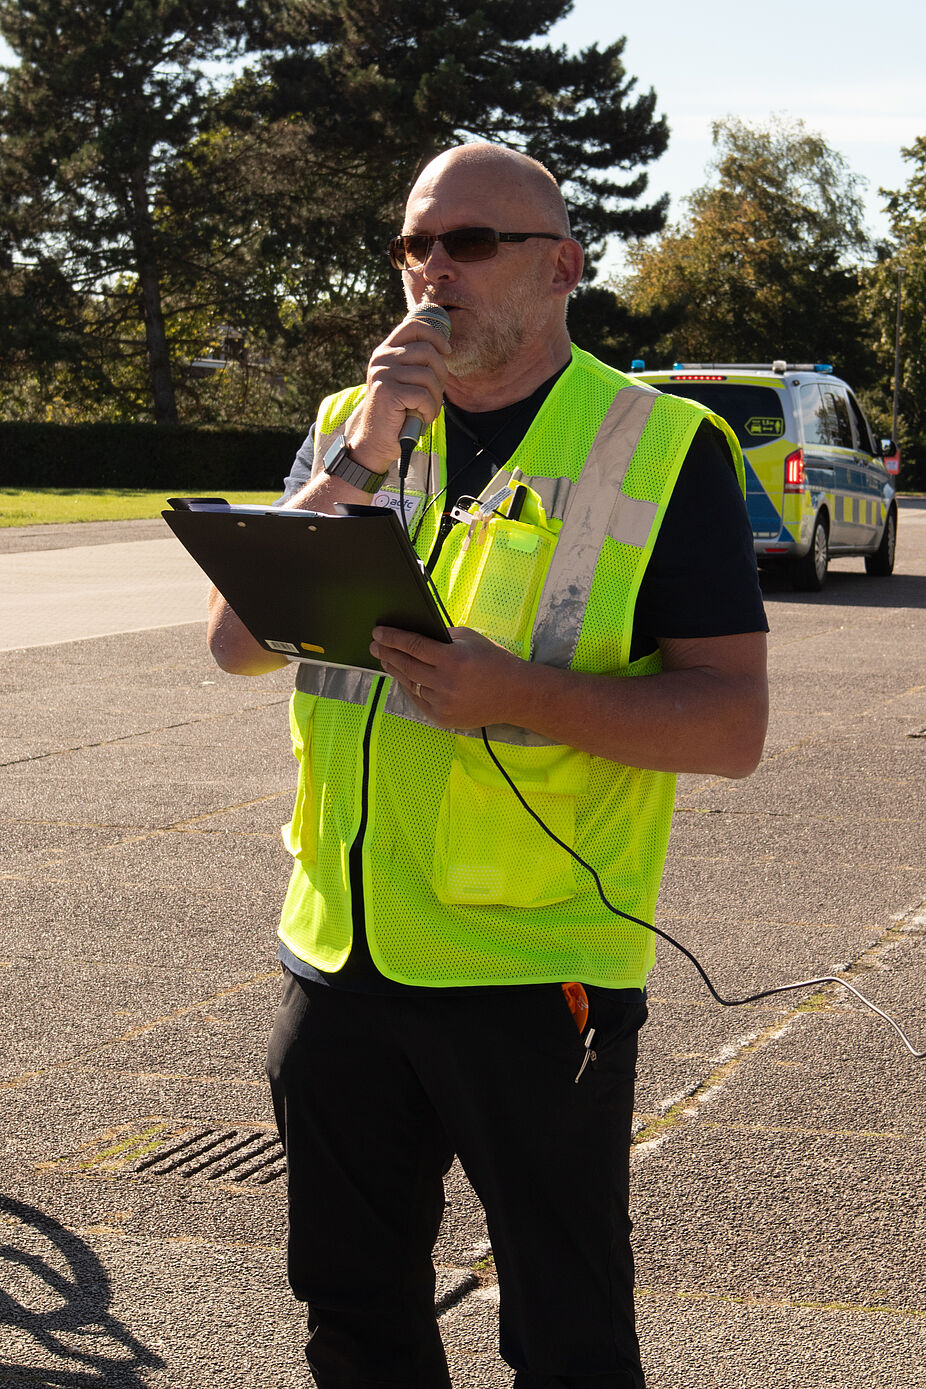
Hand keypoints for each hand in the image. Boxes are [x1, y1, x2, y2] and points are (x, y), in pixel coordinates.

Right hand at [347, 311, 451, 473]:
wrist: (376, 441)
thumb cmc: (398, 412)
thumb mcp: (406, 380)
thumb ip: (417, 362)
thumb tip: (444, 347)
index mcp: (386, 350)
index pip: (414, 325)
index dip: (436, 336)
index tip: (446, 351)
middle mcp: (381, 358)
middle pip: (428, 351)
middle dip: (441, 375)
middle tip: (436, 394)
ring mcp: (383, 373)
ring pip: (428, 376)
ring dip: (435, 398)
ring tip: (427, 409)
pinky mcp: (387, 392)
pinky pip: (423, 395)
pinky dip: (429, 410)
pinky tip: (421, 417)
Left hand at [370, 625, 525, 728]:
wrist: (514, 694)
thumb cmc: (493, 662)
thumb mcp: (469, 639)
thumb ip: (441, 636)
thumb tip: (413, 633)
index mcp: (453, 659)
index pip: (413, 645)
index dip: (392, 638)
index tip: (378, 632)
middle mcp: (445, 683)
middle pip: (406, 665)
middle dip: (387, 653)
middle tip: (375, 645)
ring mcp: (442, 703)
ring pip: (409, 684)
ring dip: (395, 670)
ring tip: (385, 659)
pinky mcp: (442, 718)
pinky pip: (417, 700)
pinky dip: (408, 687)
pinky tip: (402, 677)